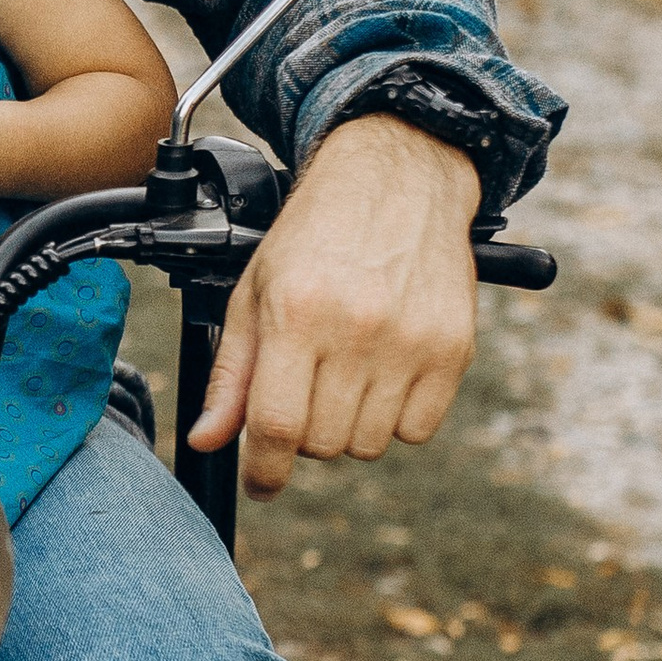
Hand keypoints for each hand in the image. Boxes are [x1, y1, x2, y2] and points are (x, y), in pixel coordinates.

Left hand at [190, 115, 479, 495]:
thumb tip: (209, 439)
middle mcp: (357, 329)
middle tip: (306, 392)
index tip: (260, 483)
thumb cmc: (317, 233)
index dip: (263, 470)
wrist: (399, 177)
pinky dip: (397, 419)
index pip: (276, 426)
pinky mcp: (452, 347)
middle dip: (304, 435)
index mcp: (298, 313)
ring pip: (369, 444)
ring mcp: (411, 341)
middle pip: (322, 444)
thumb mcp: (257, 291)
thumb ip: (234, 372)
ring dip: (350, 427)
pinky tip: (384, 375)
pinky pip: (418, 429)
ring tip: (345, 375)